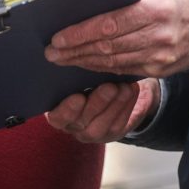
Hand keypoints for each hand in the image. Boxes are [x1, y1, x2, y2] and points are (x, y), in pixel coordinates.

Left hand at [44, 0, 188, 77]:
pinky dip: (103, 69)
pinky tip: (87, 64)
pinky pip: (125, 71)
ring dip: (85, 62)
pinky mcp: (160, 70)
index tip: (59, 37)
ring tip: (64, 59)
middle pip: (108, 47)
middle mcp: (158, 36)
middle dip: (76, 51)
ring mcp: (159, 57)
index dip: (81, 33)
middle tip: (53, 52)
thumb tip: (91, 4)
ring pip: (114, 63)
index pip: (109, 24)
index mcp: (154, 10)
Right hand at [46, 78, 160, 142]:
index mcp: (58, 111)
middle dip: (97, 104)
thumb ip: (75, 72)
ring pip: (101, 126)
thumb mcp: (78, 73)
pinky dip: (126, 106)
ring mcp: (93, 132)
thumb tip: (75, 55)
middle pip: (81, 122)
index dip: (67, 109)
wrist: (113, 86)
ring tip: (124, 87)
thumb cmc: (88, 76)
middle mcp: (73, 125)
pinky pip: (119, 124)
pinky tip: (132, 90)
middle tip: (109, 87)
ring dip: (115, 105)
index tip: (79, 97)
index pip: (57, 117)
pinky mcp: (112, 133)